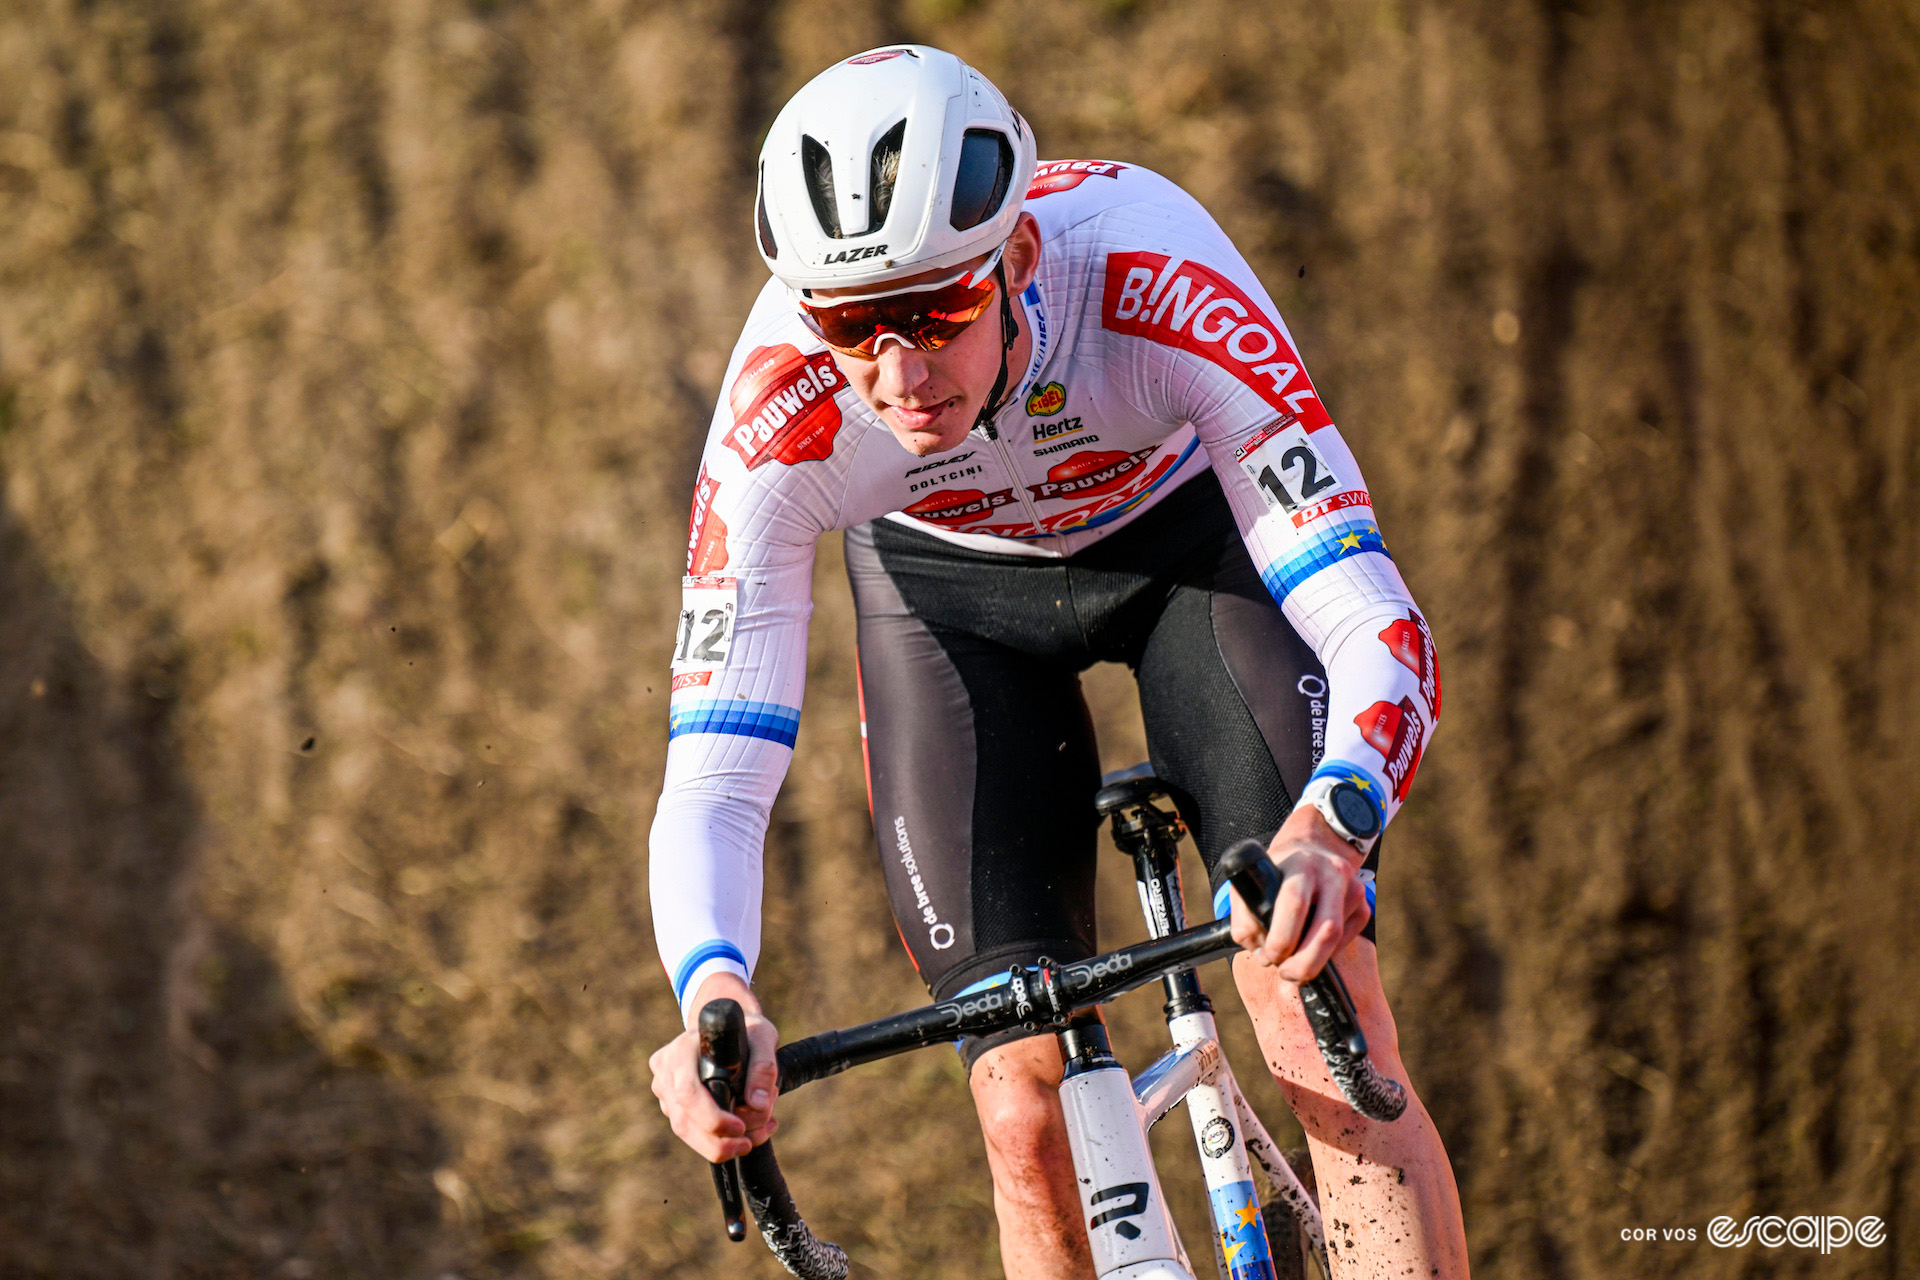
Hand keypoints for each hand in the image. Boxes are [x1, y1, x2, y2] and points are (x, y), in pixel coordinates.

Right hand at [648, 972, 780, 1161]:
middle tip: (748, 1145)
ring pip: (684, 1131)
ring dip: (720, 1144)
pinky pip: (689, 1130)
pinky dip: (717, 1139)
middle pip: (682, 1121)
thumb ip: (764, 1067)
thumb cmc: (746, 1031)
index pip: (687, 1092)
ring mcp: (664, 1088)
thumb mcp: (763, 1036)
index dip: (712, 1117)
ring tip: (755, 1136)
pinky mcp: (670, 1104)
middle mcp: (667, 1070)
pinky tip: (747, 1132)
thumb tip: (757, 1105)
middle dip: (717, 1142)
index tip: (740, 1127)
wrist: (729, 1028)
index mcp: (682, 1049)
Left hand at [1229, 805, 1371, 982]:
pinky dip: (1326, 952)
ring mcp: (1353, 888)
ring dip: (1313, 961)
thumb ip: (1246, 916)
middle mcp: (1331, 872)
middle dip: (1304, 962)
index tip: (1267, 956)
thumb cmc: (1276, 872)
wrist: (1312, 848)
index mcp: (1299, 863)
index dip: (1281, 939)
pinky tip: (1310, 945)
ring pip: (1338, 939)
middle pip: (1327, 929)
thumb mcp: (1252, 882)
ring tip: (1292, 966)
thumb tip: (1261, 952)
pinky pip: (1347, 940)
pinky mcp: (1363, 905)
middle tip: (1285, 973)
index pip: (1294, 903)